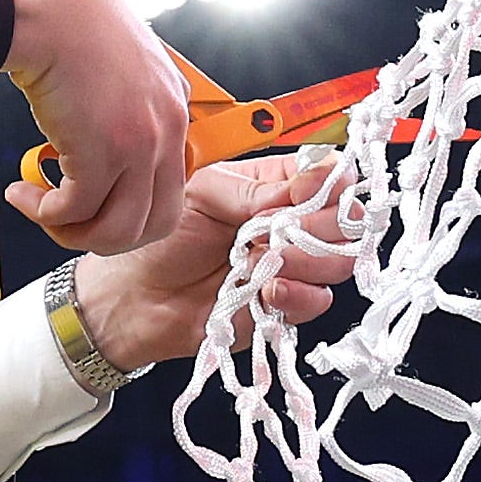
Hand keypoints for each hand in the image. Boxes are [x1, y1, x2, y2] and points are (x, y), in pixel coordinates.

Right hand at [0, 0, 190, 254]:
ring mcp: (138, 145)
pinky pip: (75, 212)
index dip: (132, 210)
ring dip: (72, 232)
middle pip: (155, 224)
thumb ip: (125, 103)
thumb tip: (100, 140)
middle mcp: (166, 131)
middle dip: (108, 237)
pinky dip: (46, 215)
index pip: (173, 190)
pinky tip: (25, 194)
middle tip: (70, 224)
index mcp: (174, 109)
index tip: (97, 207)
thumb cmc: (73, 21)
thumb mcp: (121, 64)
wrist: (50, 3)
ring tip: (41, 211)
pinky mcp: (100, 153)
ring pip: (118, 230)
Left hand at [73, 149, 354, 369]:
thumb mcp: (202, 194)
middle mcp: (289, 225)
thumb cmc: (161, 242)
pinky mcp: (285, 306)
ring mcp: (291, 266)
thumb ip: (256, 191)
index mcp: (273, 186)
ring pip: (338, 260)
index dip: (328, 183)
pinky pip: (317, 300)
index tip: (304, 193)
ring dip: (311, 258)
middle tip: (287, 230)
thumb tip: (308, 184)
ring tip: (270, 259)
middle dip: (324, 224)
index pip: (327, 175)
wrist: (137, 299)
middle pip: (343, 219)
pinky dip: (298, 294)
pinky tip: (268, 289)